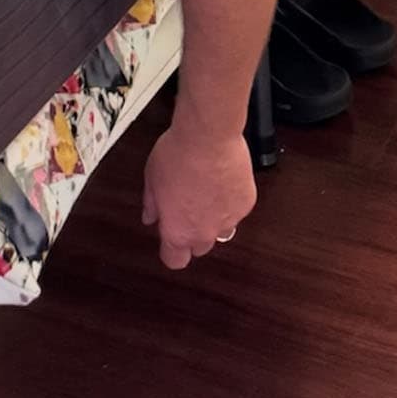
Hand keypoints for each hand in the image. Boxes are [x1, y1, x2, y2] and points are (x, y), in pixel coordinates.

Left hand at [141, 116, 256, 270]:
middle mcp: (204, 233)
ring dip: (215, 218)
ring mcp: (228, 220)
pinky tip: (223, 179)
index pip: (175, 261)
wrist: (208, 136)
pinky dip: (231, 199)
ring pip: (222, 230)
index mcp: (177, 232)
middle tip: (188, 206)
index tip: (170, 239)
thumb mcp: (152, 178)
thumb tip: (150, 215)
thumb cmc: (178, 155)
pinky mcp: (246, 204)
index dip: (172, 251)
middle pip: (200, 247)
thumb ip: (151, 204)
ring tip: (208, 191)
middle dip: (194, 232)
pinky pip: (238, 209)